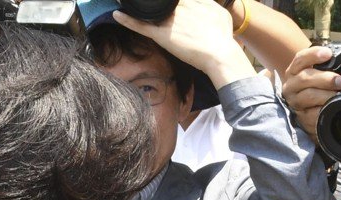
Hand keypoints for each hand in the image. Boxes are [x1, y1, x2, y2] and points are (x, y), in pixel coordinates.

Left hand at [113, 0, 253, 87]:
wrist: (220, 54)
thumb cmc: (223, 37)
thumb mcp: (220, 14)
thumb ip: (208, 4)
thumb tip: (205, 2)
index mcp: (193, 0)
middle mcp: (180, 7)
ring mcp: (170, 20)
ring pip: (148, 8)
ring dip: (135, 3)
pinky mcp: (163, 35)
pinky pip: (142, 25)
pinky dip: (128, 20)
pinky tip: (117, 14)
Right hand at [281, 46, 340, 141]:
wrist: (310, 109)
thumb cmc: (318, 85)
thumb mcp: (325, 68)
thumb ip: (339, 52)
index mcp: (296, 70)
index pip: (300, 58)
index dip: (313, 55)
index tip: (328, 53)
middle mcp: (291, 85)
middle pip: (304, 78)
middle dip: (324, 79)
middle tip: (340, 81)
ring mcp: (295, 102)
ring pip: (307, 97)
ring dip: (324, 95)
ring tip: (338, 95)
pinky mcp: (300, 118)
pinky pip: (310, 116)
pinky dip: (322, 112)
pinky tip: (331, 109)